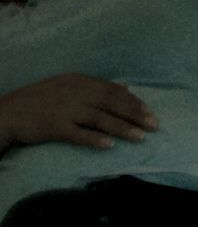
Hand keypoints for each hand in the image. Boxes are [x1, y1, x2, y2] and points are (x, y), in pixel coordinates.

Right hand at [0, 73, 157, 153]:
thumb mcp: (69, 87)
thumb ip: (97, 88)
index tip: (150, 112)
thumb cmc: (42, 102)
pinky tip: (109, 145)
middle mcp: (74, 92)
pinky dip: (94, 139)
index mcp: (78, 81)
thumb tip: (126, 87)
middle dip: (134, 114)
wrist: (10, 111)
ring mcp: (64, 109)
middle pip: (109, 102)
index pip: (111, 90)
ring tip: (140, 137)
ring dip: (121, 127)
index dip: (132, 101)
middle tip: (154, 125)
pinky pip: (78, 134)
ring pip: (98, 118)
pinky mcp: (55, 126)